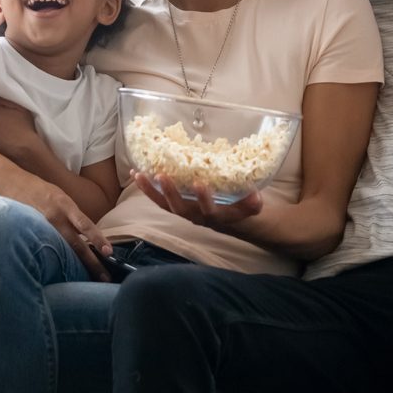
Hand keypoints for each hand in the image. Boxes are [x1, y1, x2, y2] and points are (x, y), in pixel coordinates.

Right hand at [10, 174, 113, 281]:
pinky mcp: (27, 233)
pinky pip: (42, 251)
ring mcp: (40, 228)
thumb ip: (72, 216)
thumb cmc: (40, 190)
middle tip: (105, 278)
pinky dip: (52, 263)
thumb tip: (87, 235)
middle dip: (91, 263)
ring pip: (60, 252)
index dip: (98, 239)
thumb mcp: (60, 197)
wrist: (10, 182)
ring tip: (86, 282)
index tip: (109, 253)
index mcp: (65, 206)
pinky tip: (59, 277)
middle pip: (76, 245)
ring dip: (74, 268)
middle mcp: (54, 218)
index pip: (85, 225)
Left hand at [131, 170, 262, 229]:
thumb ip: (254, 203)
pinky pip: (160, 198)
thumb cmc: (244, 208)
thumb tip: (256, 196)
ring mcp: (185, 211)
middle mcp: (197, 216)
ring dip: (151, 190)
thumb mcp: (254, 206)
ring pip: (165, 204)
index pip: (208, 210)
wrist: (236, 220)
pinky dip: (148, 187)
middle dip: (169, 192)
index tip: (200, 184)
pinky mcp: (177, 205)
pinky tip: (137, 173)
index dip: (203, 199)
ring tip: (139, 174)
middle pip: (180, 208)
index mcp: (216, 216)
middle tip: (162, 175)